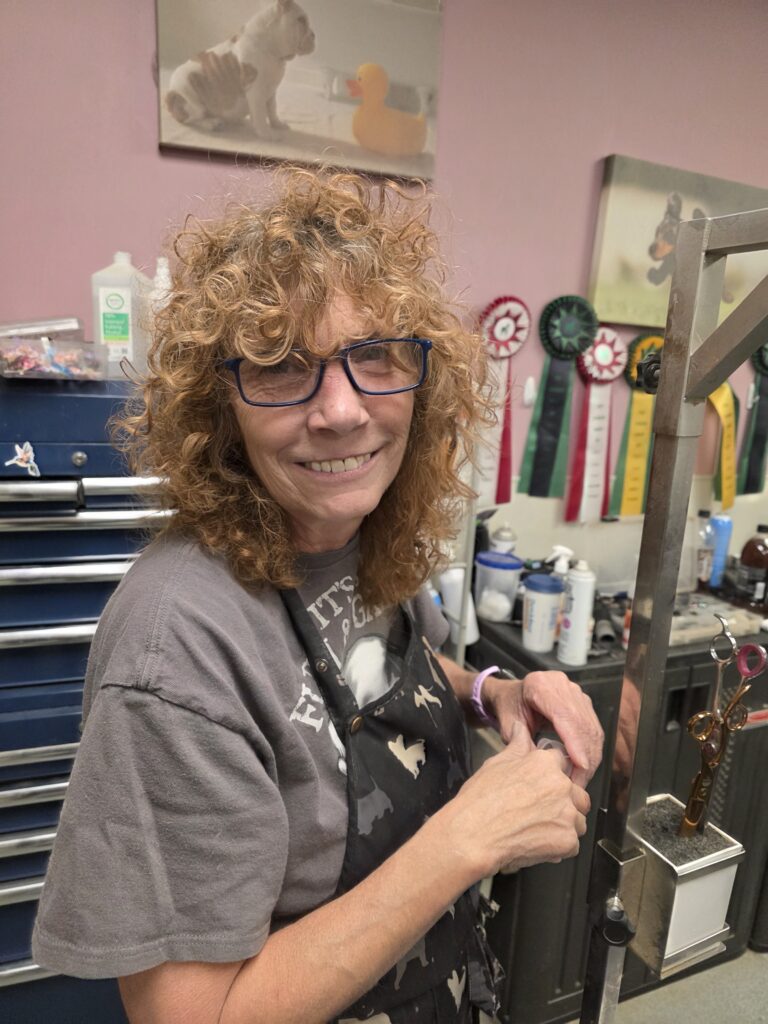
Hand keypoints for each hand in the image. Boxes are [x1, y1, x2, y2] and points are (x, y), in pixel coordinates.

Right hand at [439, 722, 589, 877]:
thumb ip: (517, 746)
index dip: (552, 774)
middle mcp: (561, 786)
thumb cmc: (480, 802)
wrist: (473, 836)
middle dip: (565, 801)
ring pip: (579, 819)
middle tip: (541, 811)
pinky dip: (559, 846)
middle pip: (578, 793)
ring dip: (565, 824)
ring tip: (538, 828)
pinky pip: (573, 843)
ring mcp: (567, 814)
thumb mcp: (496, 763)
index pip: (562, 762)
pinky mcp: (567, 840)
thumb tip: (520, 729)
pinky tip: (538, 842)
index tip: (544, 785)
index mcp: (546, 764)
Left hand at [484, 670, 603, 788]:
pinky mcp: (583, 702)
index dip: (576, 741)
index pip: (564, 715)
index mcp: (539, 685)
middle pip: (582, 723)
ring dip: (591, 756)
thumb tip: (543, 767)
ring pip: (592, 727)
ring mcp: (575, 692)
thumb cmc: (509, 707)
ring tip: (582, 779)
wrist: (512, 693)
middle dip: (585, 755)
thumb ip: (521, 742)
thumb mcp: (508, 724)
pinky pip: (593, 728)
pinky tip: (585, 767)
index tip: (581, 766)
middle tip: (579, 782)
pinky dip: (591, 750)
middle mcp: (561, 685)